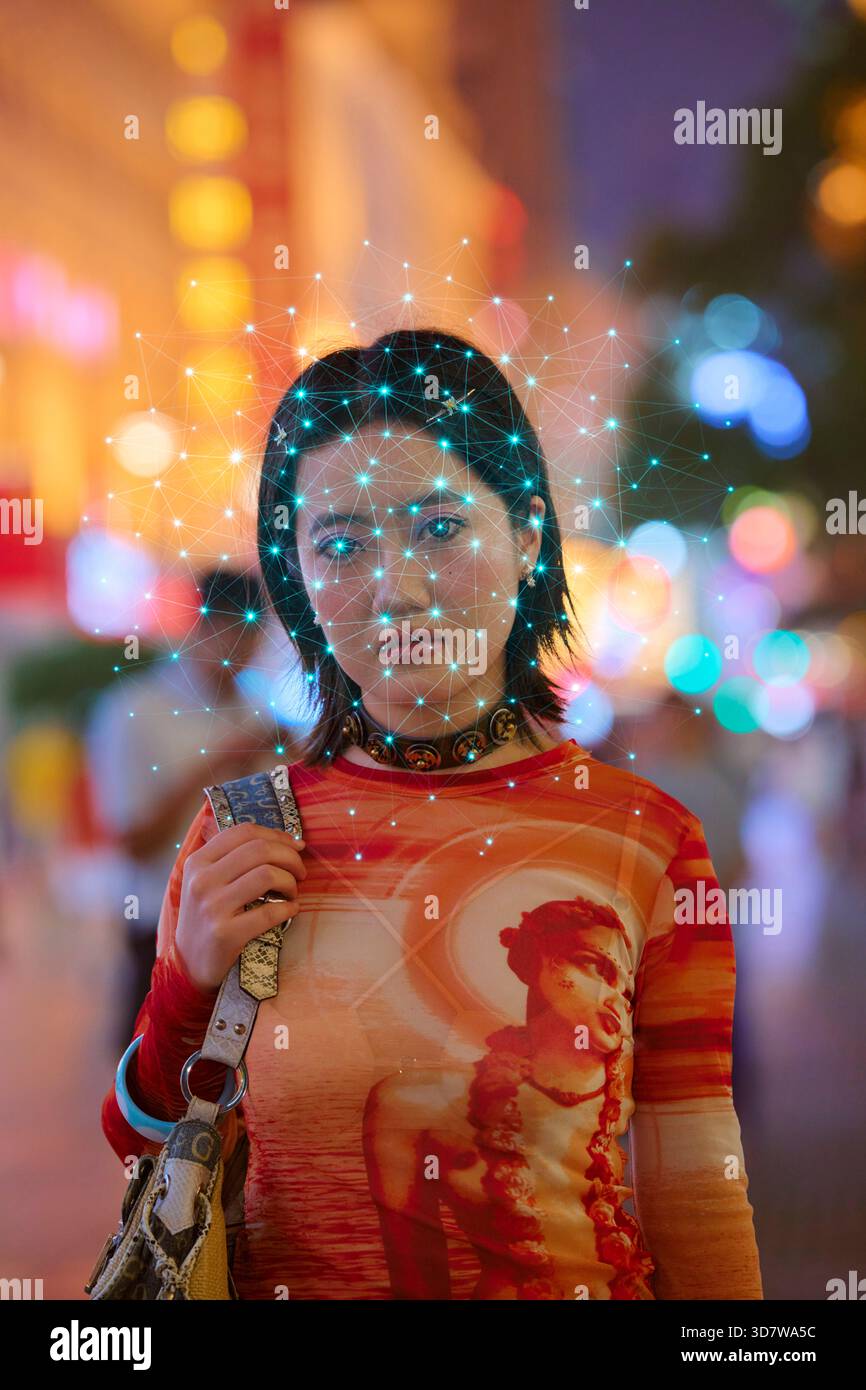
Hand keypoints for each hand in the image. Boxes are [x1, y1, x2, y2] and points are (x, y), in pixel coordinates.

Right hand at [174, 822, 306, 992]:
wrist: (187, 965)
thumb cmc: (205, 918)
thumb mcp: (206, 882)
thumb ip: (232, 859)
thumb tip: (282, 840)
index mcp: (198, 861)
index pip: (243, 832)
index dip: (276, 835)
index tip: (295, 846)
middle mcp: (202, 880)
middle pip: (259, 850)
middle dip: (290, 857)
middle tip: (300, 871)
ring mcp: (212, 907)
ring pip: (267, 875)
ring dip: (290, 882)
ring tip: (292, 892)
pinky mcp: (225, 934)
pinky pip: (269, 913)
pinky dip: (289, 909)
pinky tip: (291, 910)